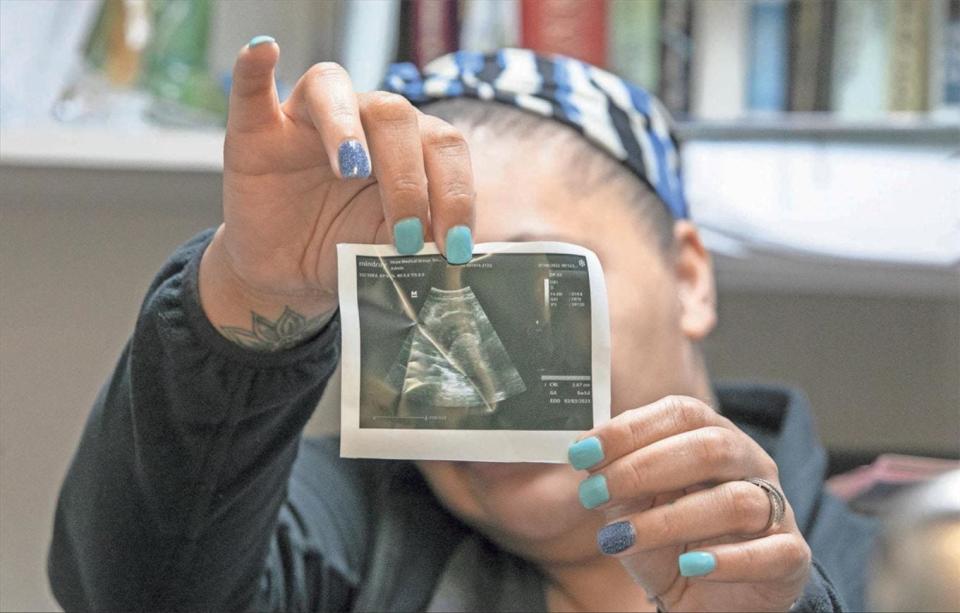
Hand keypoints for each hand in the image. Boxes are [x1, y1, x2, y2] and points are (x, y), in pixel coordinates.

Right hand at [200, 37, 474, 348]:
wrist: (291, 271)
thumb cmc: (348, 249)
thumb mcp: (389, 251)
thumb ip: (418, 243)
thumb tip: (452, 253)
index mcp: (410, 144)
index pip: (443, 148)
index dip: (455, 194)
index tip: (455, 246)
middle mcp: (365, 120)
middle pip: (396, 116)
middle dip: (408, 180)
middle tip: (407, 237)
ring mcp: (309, 119)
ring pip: (334, 89)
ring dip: (346, 129)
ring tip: (350, 170)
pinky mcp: (257, 131)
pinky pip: (253, 88)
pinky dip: (254, 66)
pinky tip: (263, 50)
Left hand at [570, 396, 810, 611]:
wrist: (710, 600)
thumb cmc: (672, 542)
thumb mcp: (635, 508)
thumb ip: (617, 481)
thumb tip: (585, 454)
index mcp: (715, 437)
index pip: (680, 413)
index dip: (629, 429)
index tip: (582, 453)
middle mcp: (751, 464)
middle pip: (710, 448)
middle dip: (643, 468)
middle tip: (594, 493)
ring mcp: (777, 509)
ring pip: (736, 501)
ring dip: (670, 520)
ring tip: (620, 539)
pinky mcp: (790, 556)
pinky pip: (771, 552)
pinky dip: (727, 560)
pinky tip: (690, 567)